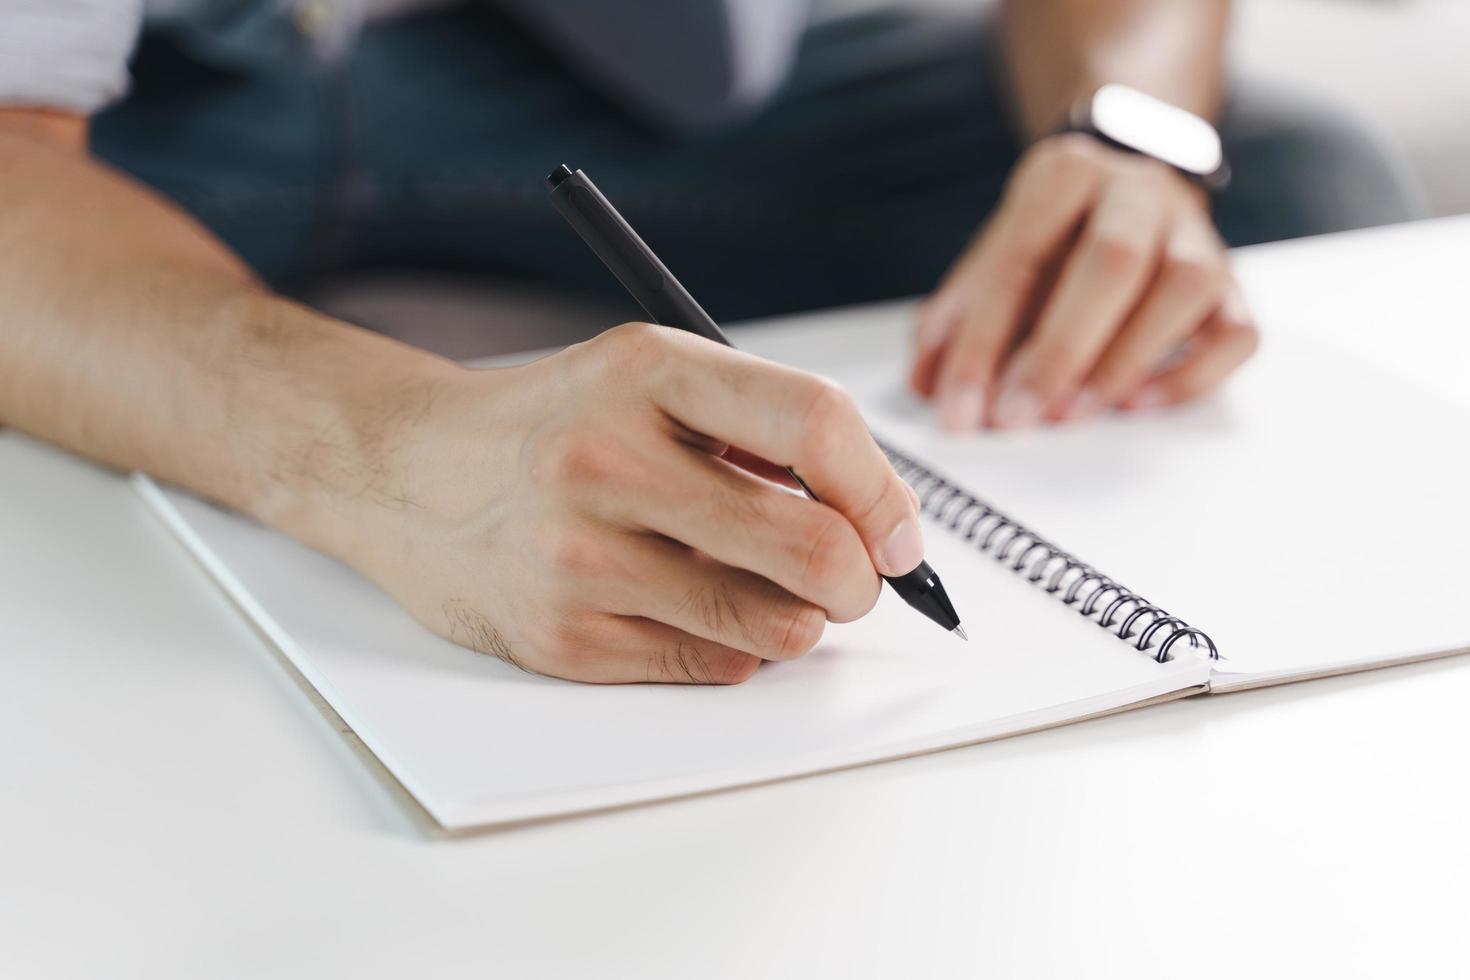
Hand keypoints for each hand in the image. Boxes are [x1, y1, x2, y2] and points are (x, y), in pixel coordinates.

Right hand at [336, 323, 924, 683]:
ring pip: (773, 624)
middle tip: (855, 580)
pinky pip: (711, 664)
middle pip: (811, 545)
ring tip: (773, 594)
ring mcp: (579, 556)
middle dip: (861, 580)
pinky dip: (733, 648)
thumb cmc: (550, 424)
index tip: (898, 533)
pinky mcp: (560, 635)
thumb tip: (880, 520)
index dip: (883, 490)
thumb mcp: (644, 379)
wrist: (402, 471)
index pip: (815, 423)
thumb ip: (755, 429)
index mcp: (645, 372)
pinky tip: (696, 610)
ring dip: (802, 620)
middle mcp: (608, 460)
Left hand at [909, 133, 1258, 429]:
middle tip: (1017, 417)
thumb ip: (955, 317)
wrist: (1127, 182)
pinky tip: (1140, 404)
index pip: (1018, 259)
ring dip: (1125, 360)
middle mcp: (1138, 193)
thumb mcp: (993, 257)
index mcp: (1065, 174)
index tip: (958, 407)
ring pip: (1184, 287)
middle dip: (1058, 350)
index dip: (982, 342)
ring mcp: (1195, 234)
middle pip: (1111, 261)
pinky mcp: (1233, 283)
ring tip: (1073, 414)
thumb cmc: (1053, 237)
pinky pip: (1235, 331)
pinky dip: (1191, 375)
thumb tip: (927, 384)